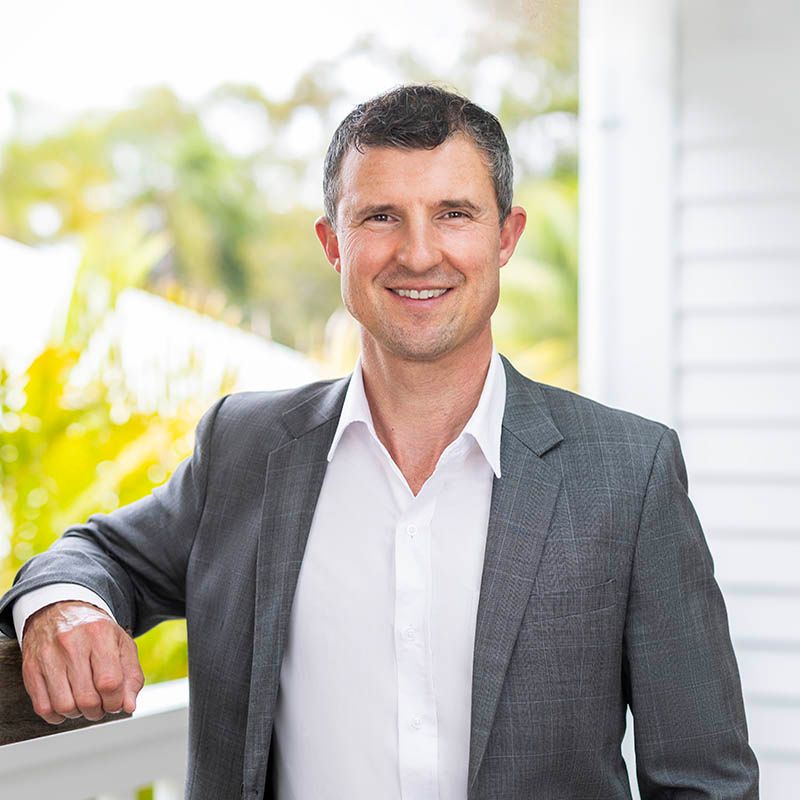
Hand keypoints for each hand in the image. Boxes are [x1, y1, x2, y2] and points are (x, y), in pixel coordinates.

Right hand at [20, 600, 144, 724]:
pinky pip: (43, 707)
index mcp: (99, 634)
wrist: (61, 611)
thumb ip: (131, 675)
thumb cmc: (95, 631)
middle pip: (87, 698)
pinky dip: (57, 715)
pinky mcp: (30, 668)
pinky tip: (67, 704)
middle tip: (101, 705)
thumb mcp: (121, 644)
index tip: (116, 702)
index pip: (109, 682)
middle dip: (98, 710)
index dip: (115, 701)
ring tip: (84, 704)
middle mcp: (72, 643)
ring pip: (64, 706)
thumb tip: (128, 706)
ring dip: (78, 714)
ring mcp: (48, 656)